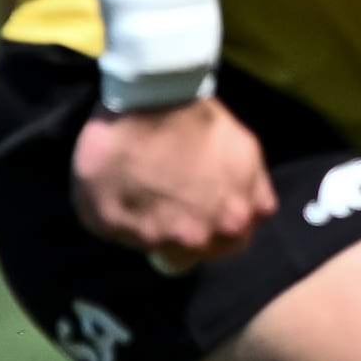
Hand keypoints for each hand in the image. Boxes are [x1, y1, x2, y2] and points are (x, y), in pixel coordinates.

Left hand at [72, 95, 273, 272]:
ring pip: (244, 226)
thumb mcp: (97, 210)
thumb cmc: (117, 153)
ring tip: (210, 198)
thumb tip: (150, 245)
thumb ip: (129, 238)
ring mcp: (245, 195)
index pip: (180, 264)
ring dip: (229, 219)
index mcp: (183, 241)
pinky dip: (248, 196)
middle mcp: (223, 226)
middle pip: (220, 249)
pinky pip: (262, 199)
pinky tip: (228, 183)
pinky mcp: (256, 165)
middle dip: (202, 237)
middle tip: (185, 213)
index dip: (166, 248)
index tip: (159, 229)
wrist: (152, 97)